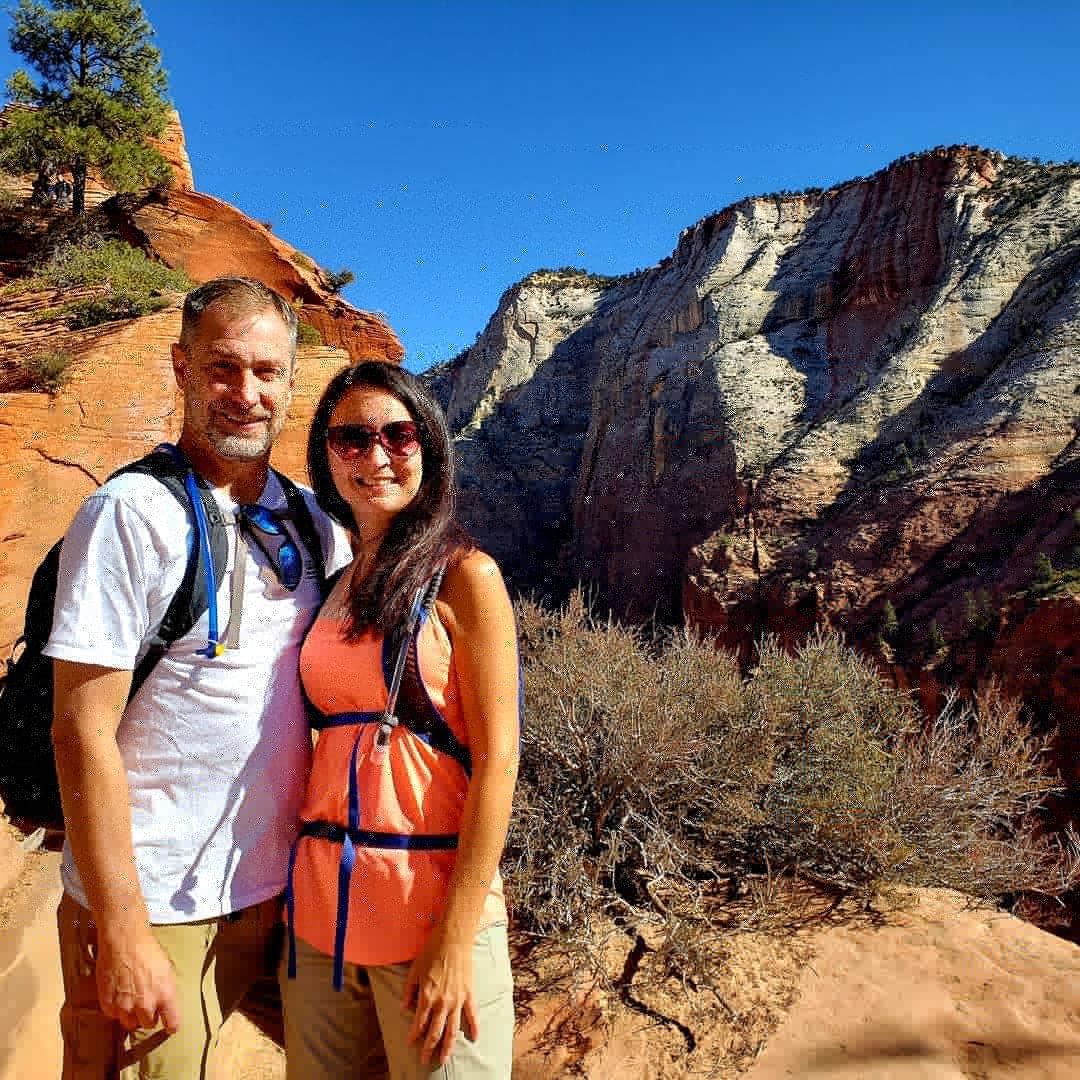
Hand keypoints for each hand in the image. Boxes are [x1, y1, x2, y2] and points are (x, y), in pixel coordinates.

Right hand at [95, 919, 180, 1033]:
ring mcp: (126, 1006)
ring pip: (130, 1023)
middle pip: (148, 1024)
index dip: (171, 1025)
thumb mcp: (167, 969)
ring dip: (131, 1014)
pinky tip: (119, 992)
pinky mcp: (108, 1004)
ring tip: (131, 996)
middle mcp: (146, 1004)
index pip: (173, 1023)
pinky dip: (116, 1008)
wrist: (124, 941)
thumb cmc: (148, 951)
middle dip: (148, 1015)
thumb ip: (167, 991)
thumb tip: (167, 1006)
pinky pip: (114, 1015)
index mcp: (165, 994)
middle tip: (145, 1001)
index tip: (169, 1026)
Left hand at [402, 933, 477, 1065]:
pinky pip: (472, 1014)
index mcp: (426, 997)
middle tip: (425, 1060)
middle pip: (435, 1032)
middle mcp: (442, 1002)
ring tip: (443, 1059)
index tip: (410, 1044)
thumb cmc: (431, 952)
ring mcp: (457, 1000)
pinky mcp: (469, 994)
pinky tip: (475, 1038)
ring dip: (448, 1046)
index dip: (414, 1035)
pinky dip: (474, 1027)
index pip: (419, 1023)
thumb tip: (403, 1008)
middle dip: (429, 1048)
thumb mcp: (414, 971)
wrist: (453, 939)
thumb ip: (408, 991)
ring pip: (452, 1029)